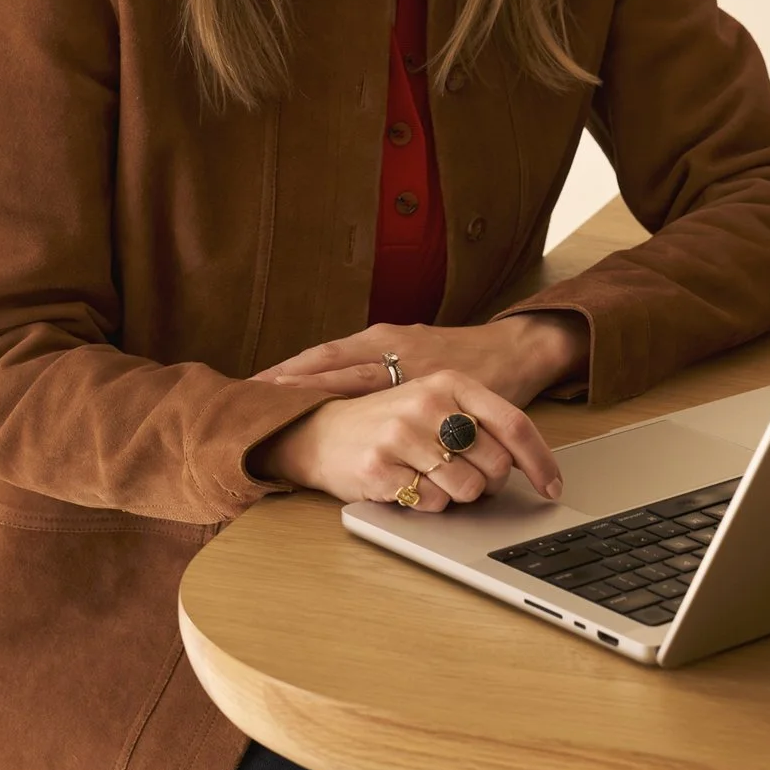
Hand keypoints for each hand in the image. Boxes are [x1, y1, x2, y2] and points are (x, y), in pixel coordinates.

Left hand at [253, 314, 586, 409]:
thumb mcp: (417, 355)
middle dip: (292, 379)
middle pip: (332, 363)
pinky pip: (394, 405)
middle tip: (253, 393)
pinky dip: (368, 417)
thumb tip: (342, 397)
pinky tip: (350, 431)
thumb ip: (384, 371)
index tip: (255, 382)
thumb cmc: (465, 357)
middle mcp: (394, 348)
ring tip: (279, 404)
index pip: (330, 355)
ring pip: (357, 378)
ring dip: (317, 390)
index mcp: (388, 339)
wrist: (516, 351)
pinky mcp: (439, 385)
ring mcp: (414, 365)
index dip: (292, 369)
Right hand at [253, 370, 563, 509]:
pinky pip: (430, 504)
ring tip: (428, 476)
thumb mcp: (435, 404)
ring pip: (466, 489)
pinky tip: (405, 484)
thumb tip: (527, 460)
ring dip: (455, 495)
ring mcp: (402, 435)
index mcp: (450, 383)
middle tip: (463, 477)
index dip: (540, 462)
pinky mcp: (380, 467)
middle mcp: (428, 403)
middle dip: (488, 483)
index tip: (553, 488)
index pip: (513, 425)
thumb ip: (480, 421)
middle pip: (495, 465)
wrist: (317, 430)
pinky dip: (425, 503)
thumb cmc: (387, 421)